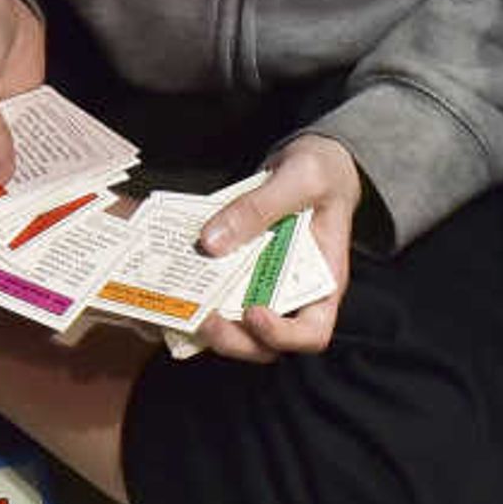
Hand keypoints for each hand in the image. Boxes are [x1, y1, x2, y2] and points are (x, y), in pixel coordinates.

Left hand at [190, 134, 357, 361]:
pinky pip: (220, 294)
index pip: (312, 333)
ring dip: (210, 324)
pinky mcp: (239, 272)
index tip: (254, 312)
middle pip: (266, 344)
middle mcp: (293, 293)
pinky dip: (199, 294)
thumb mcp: (299, 179)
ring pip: (237, 327)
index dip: (282, 335)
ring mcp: (264, 285)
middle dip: (233, 339)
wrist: (311, 159)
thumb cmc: (322, 171)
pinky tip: (179, 277)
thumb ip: (259, 207)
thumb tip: (211, 242)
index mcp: (323, 281)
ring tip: (185, 302)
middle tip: (205, 318)